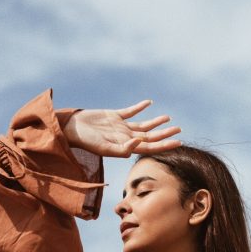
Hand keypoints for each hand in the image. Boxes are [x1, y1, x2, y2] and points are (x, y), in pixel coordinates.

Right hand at [62, 101, 181, 157]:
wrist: (71, 128)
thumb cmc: (86, 141)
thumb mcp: (104, 147)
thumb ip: (122, 148)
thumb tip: (140, 143)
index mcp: (125, 146)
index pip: (150, 147)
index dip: (164, 145)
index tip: (178, 142)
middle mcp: (125, 137)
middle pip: (150, 136)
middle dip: (164, 134)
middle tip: (179, 130)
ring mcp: (120, 126)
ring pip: (142, 124)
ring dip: (155, 122)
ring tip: (168, 118)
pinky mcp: (113, 115)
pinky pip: (130, 111)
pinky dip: (140, 107)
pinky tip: (149, 102)